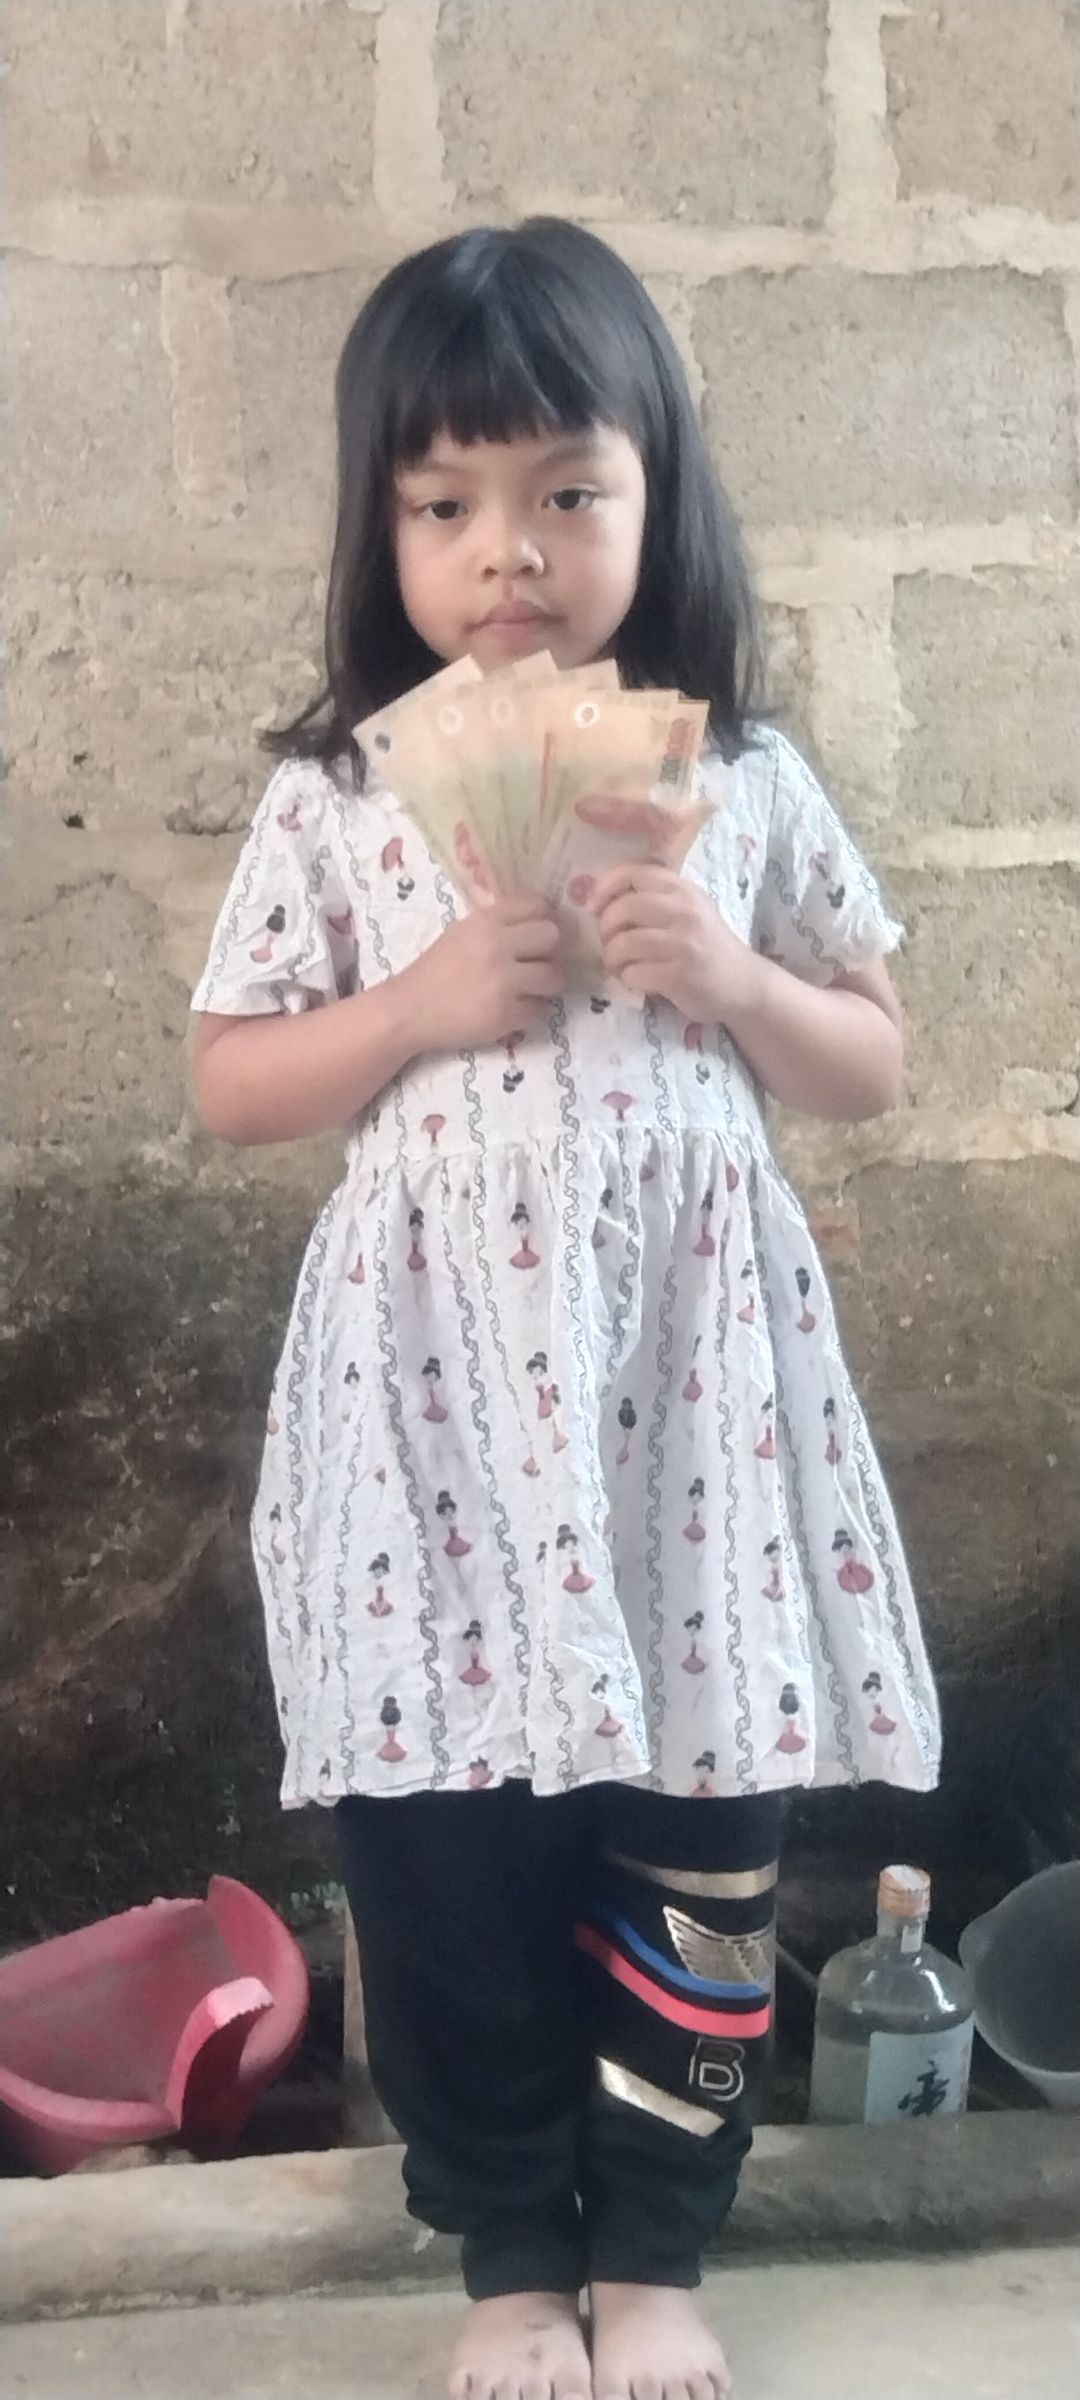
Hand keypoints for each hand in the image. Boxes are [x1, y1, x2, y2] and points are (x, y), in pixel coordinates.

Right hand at [400, 891, 563, 1053]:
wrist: (410, 1009)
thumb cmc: (436, 970)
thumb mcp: (462, 932)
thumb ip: (497, 924)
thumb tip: (539, 921)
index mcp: (485, 922)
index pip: (537, 905)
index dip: (544, 917)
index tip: (539, 931)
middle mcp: (497, 947)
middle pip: (552, 936)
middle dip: (549, 949)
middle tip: (537, 961)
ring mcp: (503, 983)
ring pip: (554, 975)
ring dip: (546, 982)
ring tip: (529, 987)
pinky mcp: (506, 1015)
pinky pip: (541, 1008)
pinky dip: (532, 1009)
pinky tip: (515, 1007)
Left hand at [591, 864, 759, 1024]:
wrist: (745, 985)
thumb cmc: (708, 947)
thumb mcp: (688, 910)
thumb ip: (654, 898)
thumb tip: (599, 897)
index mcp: (683, 890)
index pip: (633, 872)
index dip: (605, 887)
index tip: (595, 906)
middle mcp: (685, 911)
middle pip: (622, 909)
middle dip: (605, 929)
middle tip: (609, 943)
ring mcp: (683, 943)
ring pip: (623, 944)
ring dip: (612, 958)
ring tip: (620, 965)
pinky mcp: (680, 975)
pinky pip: (633, 973)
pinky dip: (627, 979)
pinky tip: (636, 980)